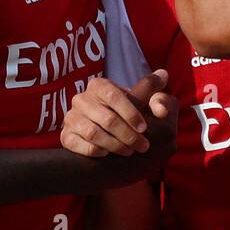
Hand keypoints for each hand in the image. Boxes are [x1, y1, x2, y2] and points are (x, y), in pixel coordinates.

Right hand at [61, 70, 177, 158]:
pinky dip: (94, 150)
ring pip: (93, 133)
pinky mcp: (65, 136)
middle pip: (107, 118)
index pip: (114, 95)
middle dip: (128, 135)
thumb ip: (152, 91)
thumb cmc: (123, 113)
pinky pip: (77, 144)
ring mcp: (71, 118)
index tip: (144, 128)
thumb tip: (164, 75)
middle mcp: (81, 99)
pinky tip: (107, 155)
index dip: (131, 113)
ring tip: (130, 152)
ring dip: (115, 145)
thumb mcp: (138, 100)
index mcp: (99, 86)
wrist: (101, 133)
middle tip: (143, 146)